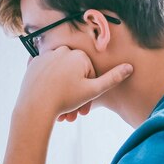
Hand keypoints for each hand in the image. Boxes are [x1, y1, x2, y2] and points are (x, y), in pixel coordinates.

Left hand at [16, 46, 132, 120]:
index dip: (88, 92)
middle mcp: (62, 50)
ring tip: (61, 109)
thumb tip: (130, 67)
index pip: (89, 73)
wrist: (35, 107)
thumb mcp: (92, 91)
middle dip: (76, 94)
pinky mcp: (33, 63)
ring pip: (60, 73)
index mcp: (78, 55)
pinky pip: (45, 73)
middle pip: (74, 73)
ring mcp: (46, 55)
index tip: (84, 108)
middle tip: (73, 113)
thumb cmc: (65, 99)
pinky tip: (48, 97)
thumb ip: (112, 78)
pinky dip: (49, 84)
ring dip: (63, 90)